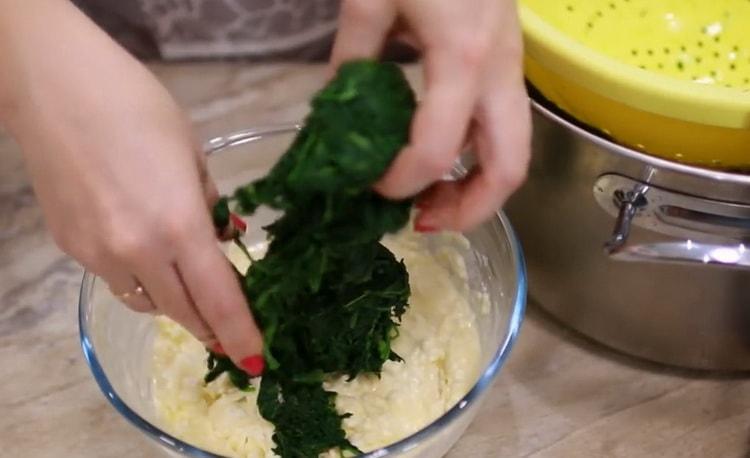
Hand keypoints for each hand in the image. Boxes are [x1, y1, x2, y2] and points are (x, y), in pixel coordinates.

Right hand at [0, 1, 262, 374]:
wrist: (54, 87)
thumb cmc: (137, 107)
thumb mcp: (192, 154)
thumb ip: (209, 206)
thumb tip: (222, 238)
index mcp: (179, 226)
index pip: (219, 299)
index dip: (241, 334)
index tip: (256, 359)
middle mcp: (138, 252)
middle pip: (184, 312)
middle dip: (211, 328)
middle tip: (230, 333)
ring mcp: (98, 254)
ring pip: (148, 303)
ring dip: (176, 305)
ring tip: (189, 291)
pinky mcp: (71, 247)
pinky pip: (116, 281)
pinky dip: (140, 279)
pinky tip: (146, 255)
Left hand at [330, 0, 530, 231]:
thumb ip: (351, 57)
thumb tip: (331, 113)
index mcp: (462, 58)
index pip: (437, 148)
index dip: (402, 181)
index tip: (370, 189)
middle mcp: (500, 73)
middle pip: (509, 168)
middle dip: (468, 210)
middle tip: (421, 225)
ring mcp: (510, 72)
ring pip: (512, 153)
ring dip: (474, 190)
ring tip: (427, 205)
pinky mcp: (506, 68)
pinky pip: (500, 130)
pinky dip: (472, 159)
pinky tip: (434, 160)